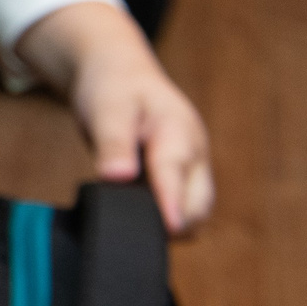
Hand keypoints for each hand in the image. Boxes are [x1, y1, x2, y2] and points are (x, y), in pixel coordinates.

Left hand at [18, 1, 213, 235]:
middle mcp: (195, 154)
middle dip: (173, 222)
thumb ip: (112, 143)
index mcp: (178, 133)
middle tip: (130, 227)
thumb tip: (116, 178)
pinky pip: (183, 206)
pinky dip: (165, 214)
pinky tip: (137, 212)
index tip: (170, 231)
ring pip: (195, 211)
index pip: (176, 176)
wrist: (121, 75)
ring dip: (171, 221)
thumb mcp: (107, 109)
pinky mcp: (184, 177)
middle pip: (199, 206)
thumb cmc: (113, 89)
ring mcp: (194, 167)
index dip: (172, 207)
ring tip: (131, 219)